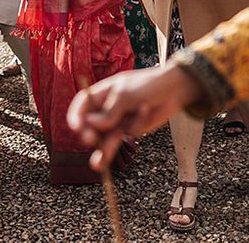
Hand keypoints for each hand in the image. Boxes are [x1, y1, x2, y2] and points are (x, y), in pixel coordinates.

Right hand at [67, 65, 198, 171]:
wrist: (172, 90)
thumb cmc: (147, 85)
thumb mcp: (127, 95)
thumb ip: (110, 111)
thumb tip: (91, 124)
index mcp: (102, 93)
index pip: (82, 104)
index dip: (76, 115)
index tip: (76, 127)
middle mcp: (106, 108)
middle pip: (90, 124)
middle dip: (88, 133)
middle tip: (90, 139)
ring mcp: (117, 120)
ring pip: (104, 137)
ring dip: (101, 149)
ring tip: (97, 164)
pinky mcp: (129, 130)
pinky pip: (122, 138)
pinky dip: (121, 140)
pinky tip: (124, 136)